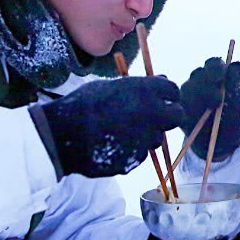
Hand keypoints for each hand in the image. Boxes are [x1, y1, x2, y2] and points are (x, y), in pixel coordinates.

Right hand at [32, 77, 182, 178]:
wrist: (62, 134)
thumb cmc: (83, 104)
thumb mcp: (110, 86)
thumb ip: (139, 86)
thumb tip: (163, 80)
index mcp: (146, 91)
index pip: (173, 91)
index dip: (167, 95)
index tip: (161, 98)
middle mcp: (152, 114)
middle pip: (177, 116)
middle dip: (168, 116)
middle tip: (154, 117)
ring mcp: (145, 139)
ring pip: (157, 138)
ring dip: (147, 135)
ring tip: (122, 132)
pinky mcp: (135, 159)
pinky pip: (139, 154)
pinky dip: (131, 150)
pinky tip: (113, 145)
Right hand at [180, 57, 239, 160]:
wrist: (220, 143)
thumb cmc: (231, 119)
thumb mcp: (238, 103)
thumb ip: (236, 84)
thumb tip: (237, 66)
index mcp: (216, 75)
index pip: (213, 63)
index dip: (215, 68)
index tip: (220, 80)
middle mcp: (199, 80)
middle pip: (198, 73)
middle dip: (208, 86)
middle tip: (217, 101)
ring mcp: (186, 93)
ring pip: (187, 87)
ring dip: (199, 99)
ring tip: (210, 112)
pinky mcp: (177, 107)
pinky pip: (179, 104)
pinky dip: (188, 111)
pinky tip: (198, 120)